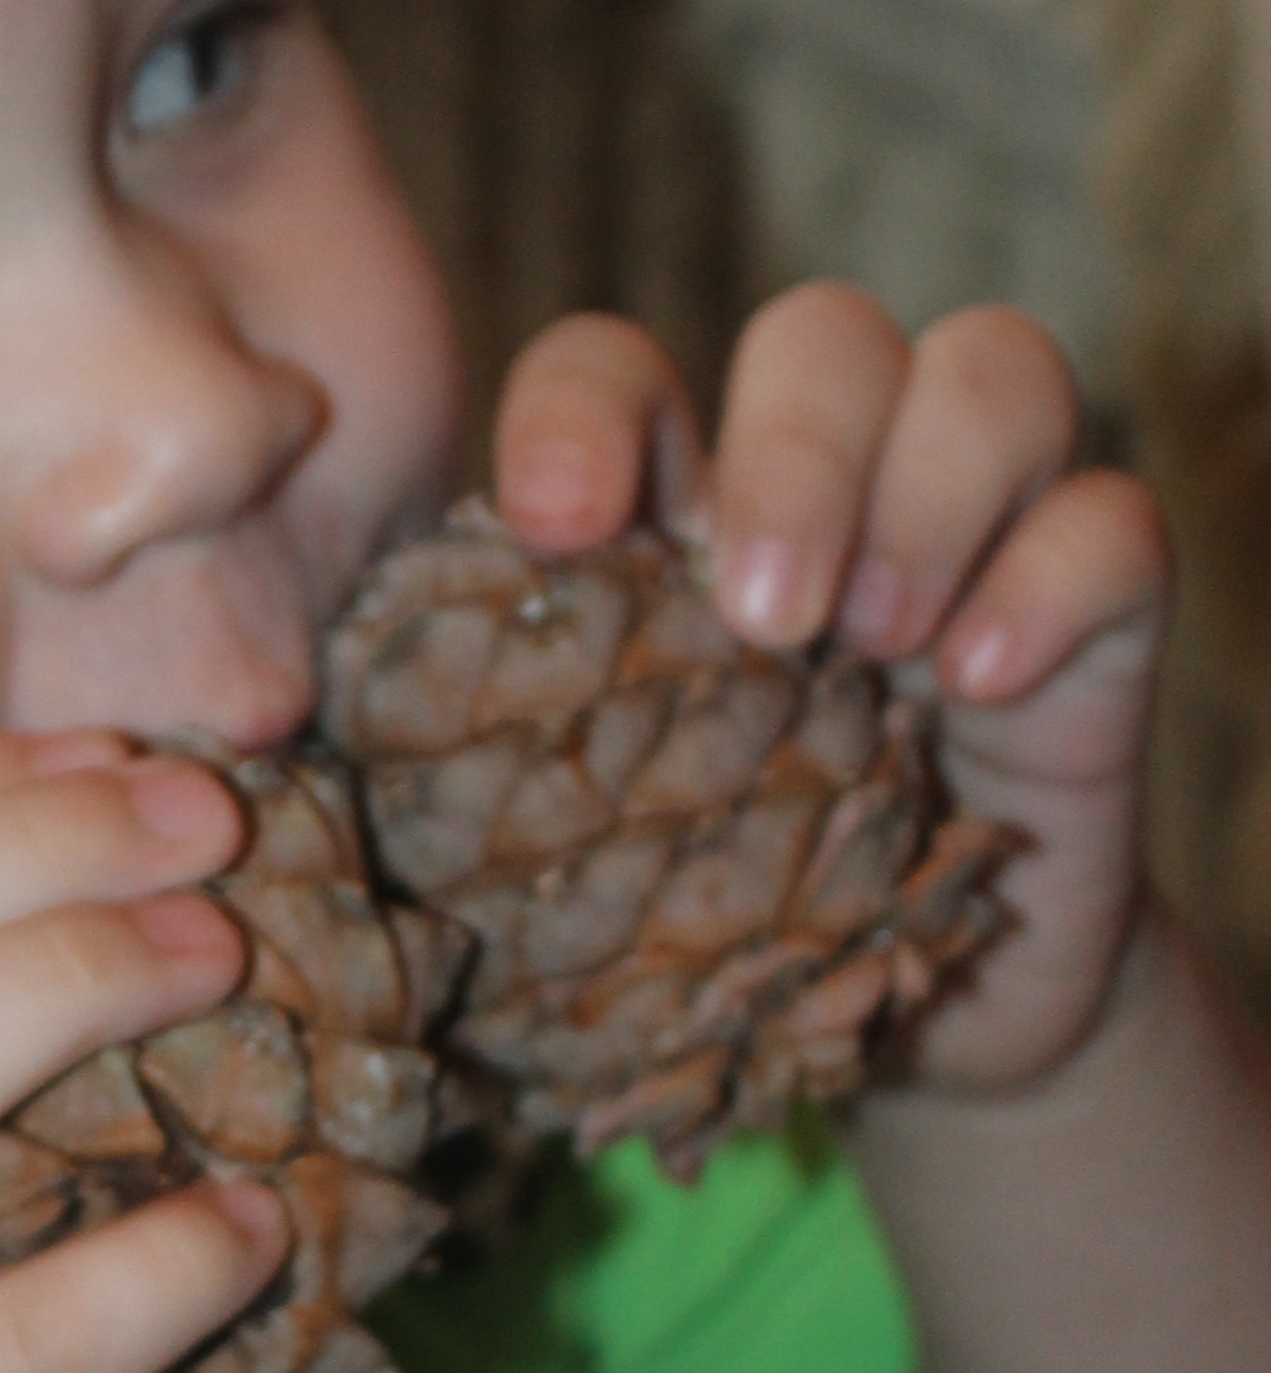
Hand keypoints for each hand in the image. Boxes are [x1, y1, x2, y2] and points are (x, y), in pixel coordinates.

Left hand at [488, 285, 1167, 1093]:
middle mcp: (827, 484)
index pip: (618, 370)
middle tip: (760, 620)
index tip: (557, 528)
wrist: (901, 1040)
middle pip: (823, 332)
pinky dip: (1050, 580)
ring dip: (928, 489)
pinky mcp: (1096, 616)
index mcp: (667, 512)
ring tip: (872, 649)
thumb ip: (438, 772)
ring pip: (991, 368)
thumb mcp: (557, 847)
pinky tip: (979, 684)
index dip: (583, 413)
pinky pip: (1112, 521)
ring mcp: (974, 532)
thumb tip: (260, 757)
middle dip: (793, 451)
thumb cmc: (695, 922)